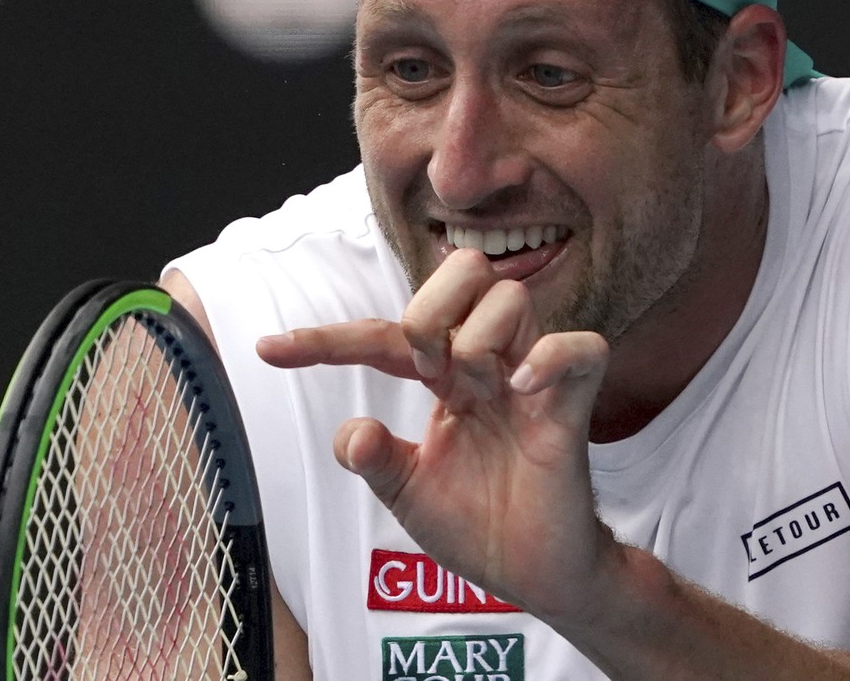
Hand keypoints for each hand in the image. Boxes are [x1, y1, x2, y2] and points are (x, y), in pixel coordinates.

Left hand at [256, 248, 616, 620]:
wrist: (535, 576)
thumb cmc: (479, 527)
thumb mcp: (408, 493)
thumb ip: (375, 458)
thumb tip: (349, 432)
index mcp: (447, 380)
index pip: (384, 336)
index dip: (326, 340)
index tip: (268, 351)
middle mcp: (489, 366)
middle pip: (465, 273)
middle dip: (427, 309)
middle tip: (422, 369)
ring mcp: (532, 381)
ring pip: (511, 297)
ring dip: (475, 338)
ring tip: (471, 391)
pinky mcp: (572, 407)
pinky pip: (581, 349)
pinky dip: (550, 355)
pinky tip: (520, 387)